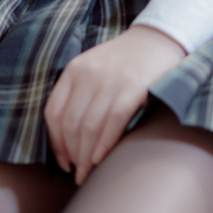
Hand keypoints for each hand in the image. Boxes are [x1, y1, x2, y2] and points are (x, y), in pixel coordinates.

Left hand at [43, 24, 187, 184]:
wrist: (159, 38)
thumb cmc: (126, 61)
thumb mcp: (94, 68)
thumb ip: (79, 94)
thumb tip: (68, 141)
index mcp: (74, 70)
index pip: (53, 113)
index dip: (55, 143)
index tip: (63, 162)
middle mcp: (88, 73)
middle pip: (70, 124)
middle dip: (72, 155)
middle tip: (78, 174)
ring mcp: (110, 79)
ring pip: (89, 127)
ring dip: (87, 157)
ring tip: (89, 173)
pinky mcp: (133, 86)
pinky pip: (113, 121)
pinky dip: (105, 145)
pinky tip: (103, 160)